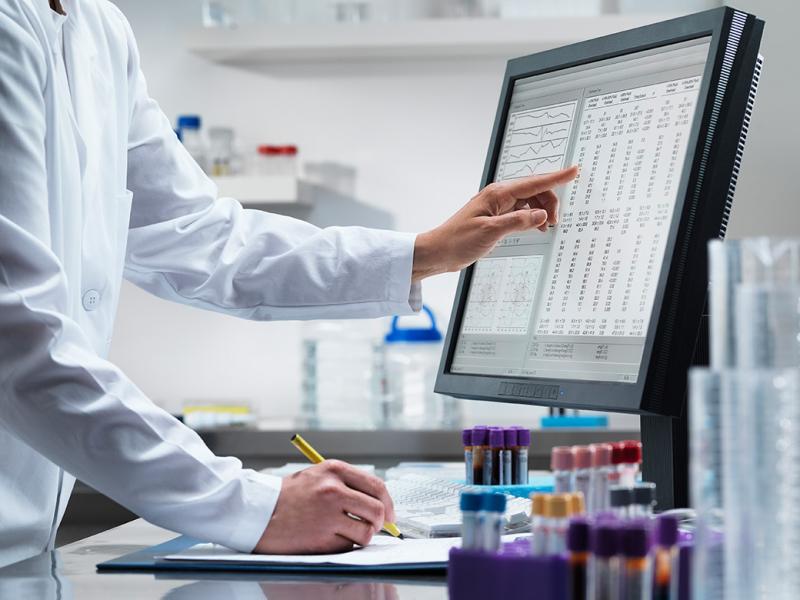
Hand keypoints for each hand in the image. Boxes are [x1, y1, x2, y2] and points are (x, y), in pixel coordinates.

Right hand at [254, 460, 395, 553]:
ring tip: (347, 532)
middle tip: (374, 527)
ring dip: (361, 536)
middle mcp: (333, 490)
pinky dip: (344, 545)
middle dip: (380, 523)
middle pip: (377, 510)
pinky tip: (329, 538)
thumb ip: (346, 484)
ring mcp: (327, 515)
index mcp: (334, 470)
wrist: (256, 511)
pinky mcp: (321, 538)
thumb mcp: (317, 476)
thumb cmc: (288, 495)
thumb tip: (378, 502)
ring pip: (366, 532)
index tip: (389, 514)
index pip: (376, 486)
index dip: (388, 502)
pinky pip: (348, 545)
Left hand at [411, 166, 578, 280]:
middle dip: (549, 203)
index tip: (574, 171)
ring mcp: (497, 207)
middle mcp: (499, 196)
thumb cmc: (458, 241)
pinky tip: (535, 229)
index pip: (534, 183)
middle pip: (535, 191)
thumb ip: (518, 222)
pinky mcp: (496, 218)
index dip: (557, 177)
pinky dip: (531, 219)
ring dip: (541, 212)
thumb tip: (541, 215)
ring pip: (529, 202)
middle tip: (554, 223)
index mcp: (498, 194)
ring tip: (546, 228)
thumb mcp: (491, 232)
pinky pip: (521, 212)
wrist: (440, 252)